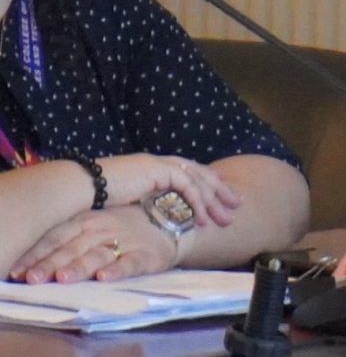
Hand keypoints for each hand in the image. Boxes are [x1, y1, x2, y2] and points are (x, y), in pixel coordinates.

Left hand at [11, 205, 173, 282]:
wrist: (172, 223)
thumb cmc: (125, 226)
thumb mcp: (96, 224)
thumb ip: (68, 238)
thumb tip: (30, 260)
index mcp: (88, 221)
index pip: (57, 236)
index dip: (38, 253)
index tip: (18, 272)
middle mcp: (103, 230)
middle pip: (73, 248)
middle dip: (51, 264)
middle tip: (34, 279)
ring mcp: (125, 242)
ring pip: (98, 255)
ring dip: (80, 267)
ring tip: (64, 279)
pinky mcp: (146, 255)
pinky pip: (130, 263)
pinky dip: (117, 269)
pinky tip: (105, 277)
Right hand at [98, 155, 240, 228]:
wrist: (81, 186)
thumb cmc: (97, 198)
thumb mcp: (128, 200)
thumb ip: (145, 203)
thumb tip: (156, 218)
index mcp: (156, 168)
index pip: (190, 175)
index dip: (208, 187)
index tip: (223, 200)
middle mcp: (162, 164)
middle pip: (201, 175)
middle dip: (220, 191)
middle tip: (237, 205)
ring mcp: (161, 164)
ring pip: (198, 180)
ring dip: (213, 200)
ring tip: (225, 218)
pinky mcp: (158, 171)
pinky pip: (186, 186)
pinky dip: (196, 202)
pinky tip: (203, 218)